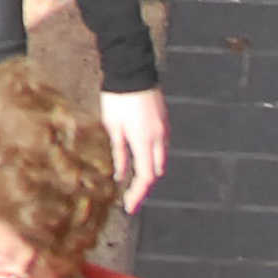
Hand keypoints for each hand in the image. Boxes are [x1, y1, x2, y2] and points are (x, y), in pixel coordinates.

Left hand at [99, 87, 170, 210]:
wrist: (132, 71)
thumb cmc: (117, 98)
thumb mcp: (112, 126)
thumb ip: (118, 153)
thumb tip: (119, 175)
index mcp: (144, 141)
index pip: (146, 177)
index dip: (138, 194)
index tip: (129, 206)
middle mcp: (159, 139)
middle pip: (156, 172)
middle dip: (144, 184)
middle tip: (130, 194)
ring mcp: (165, 130)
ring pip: (161, 160)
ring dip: (150, 171)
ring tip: (134, 178)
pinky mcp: (165, 122)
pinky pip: (162, 147)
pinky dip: (153, 157)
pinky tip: (141, 157)